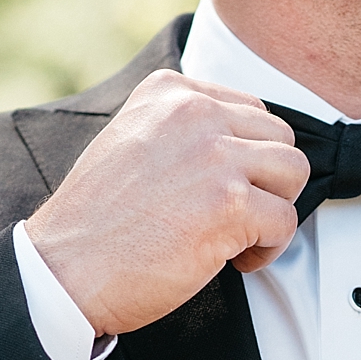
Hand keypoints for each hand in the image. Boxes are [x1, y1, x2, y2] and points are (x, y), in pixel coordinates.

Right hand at [25, 70, 309, 336]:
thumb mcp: (131, 141)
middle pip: (280, 138)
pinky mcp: (230, 206)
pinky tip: (232, 261)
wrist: (66, 268)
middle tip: (236, 217)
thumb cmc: (97, 221)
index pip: (249, 110)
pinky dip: (268, 249)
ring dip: (275, 210)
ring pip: (293, 173)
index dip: (247, 158)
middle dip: (267, 183)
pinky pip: (286, 222)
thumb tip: (238, 145)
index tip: (221, 190)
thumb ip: (179, 130)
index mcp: (170, 92)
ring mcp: (215, 157)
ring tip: (240, 236)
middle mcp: (195, 113)